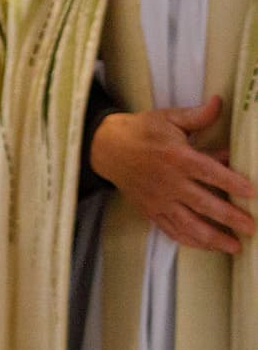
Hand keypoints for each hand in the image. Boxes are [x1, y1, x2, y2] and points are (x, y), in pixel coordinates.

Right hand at [90, 96, 254, 254]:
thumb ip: (197, 116)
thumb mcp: (168, 118)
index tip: (252, 192)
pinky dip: (191, 241)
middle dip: (230, 217)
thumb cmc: (141, 131)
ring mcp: (159, 200)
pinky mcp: (151, 211)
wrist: (106, 148)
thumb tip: (220, 102)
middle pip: (204, 204)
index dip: (232, 183)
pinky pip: (172, 230)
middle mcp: (170, 182)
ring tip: (235, 246)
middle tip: (252, 227)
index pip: (210, 173)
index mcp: (177, 157)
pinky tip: (208, 247)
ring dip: (213, 238)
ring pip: (189, 224)